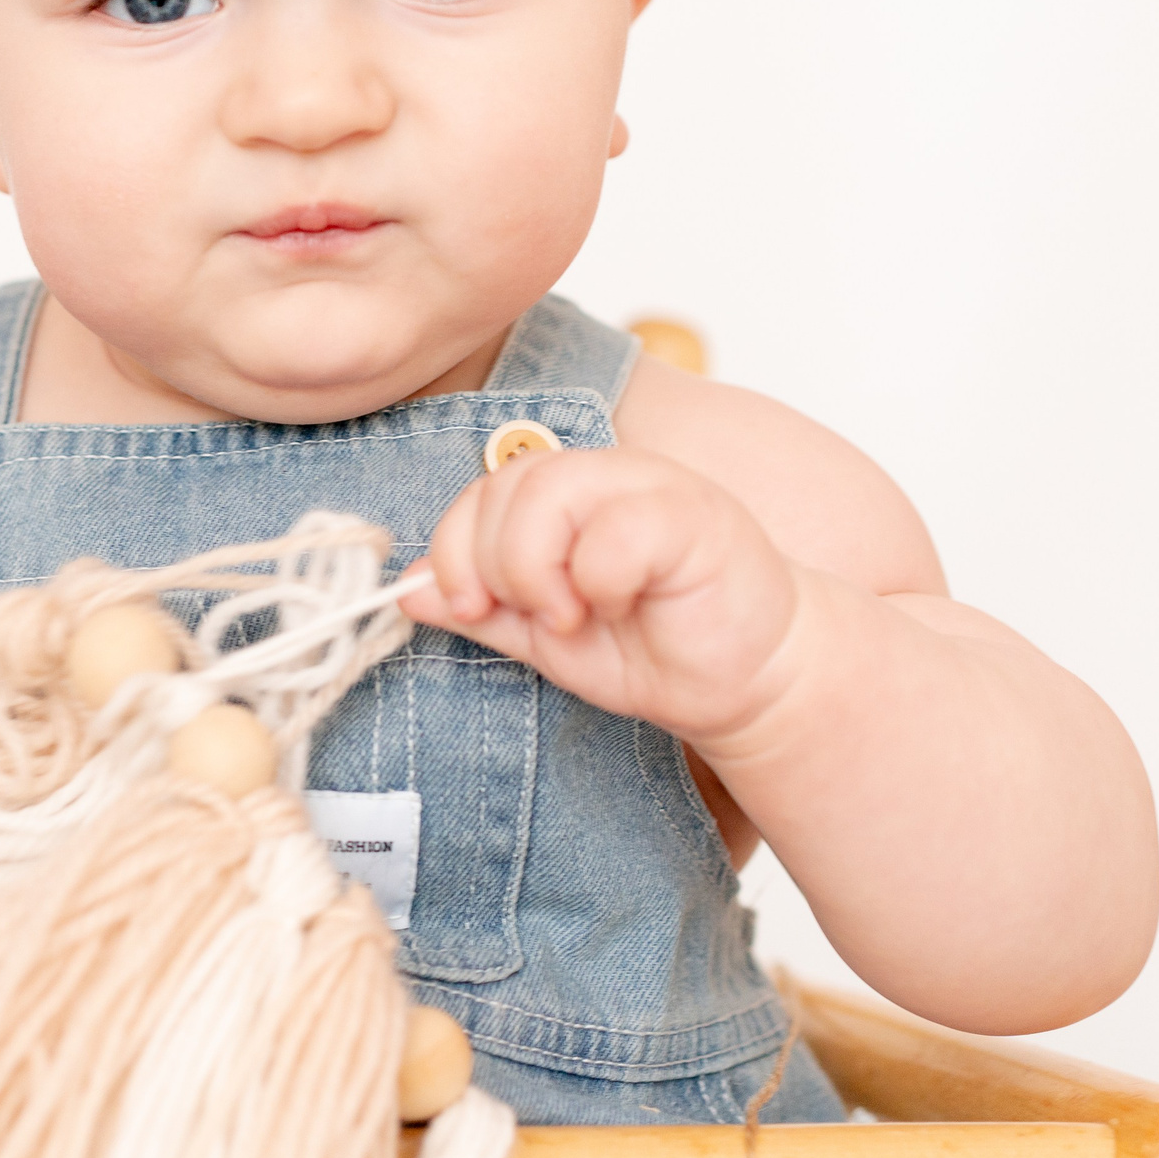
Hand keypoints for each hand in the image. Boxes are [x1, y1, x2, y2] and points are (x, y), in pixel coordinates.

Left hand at [396, 447, 805, 744]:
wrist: (752, 680)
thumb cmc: (655, 649)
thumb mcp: (548, 638)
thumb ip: (485, 609)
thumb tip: (407, 591)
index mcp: (566, 496)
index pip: (479, 490)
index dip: (453, 548)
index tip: (468, 608)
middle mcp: (605, 477)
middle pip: (506, 483)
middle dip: (492, 563)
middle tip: (533, 616)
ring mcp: (651, 487)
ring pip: (549, 488)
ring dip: (537, 567)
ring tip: (572, 616)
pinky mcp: (694, 515)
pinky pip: (615, 529)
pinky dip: (598, 579)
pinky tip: (619, 606)